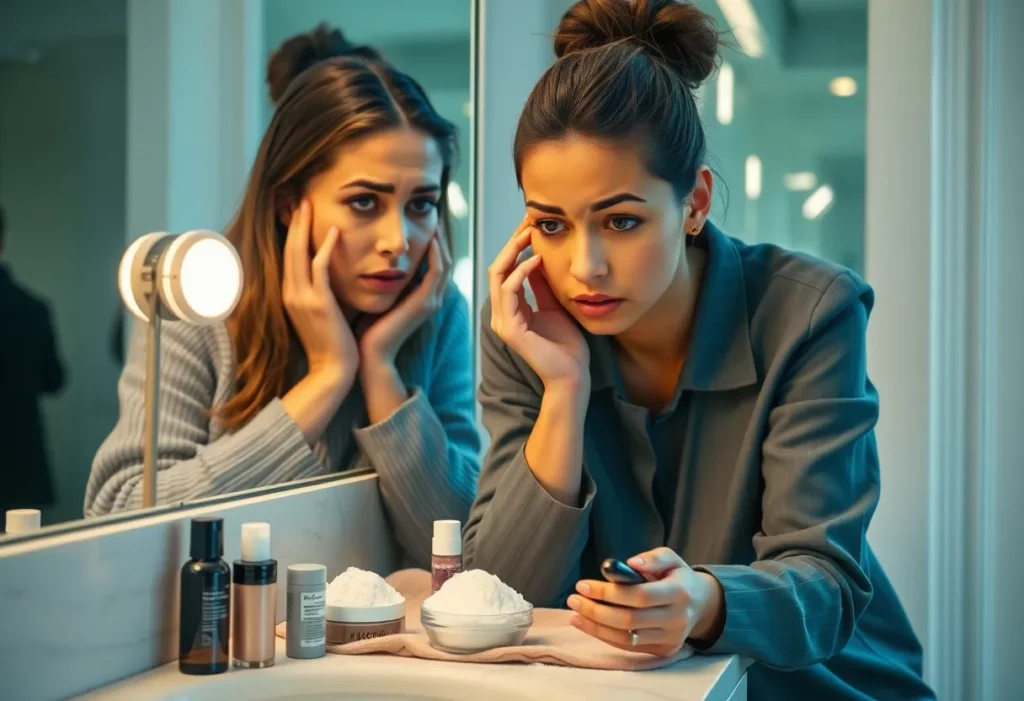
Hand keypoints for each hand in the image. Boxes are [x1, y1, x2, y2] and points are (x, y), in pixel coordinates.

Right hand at [282, 199, 358, 387]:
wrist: (332, 371)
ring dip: (304, 227)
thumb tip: (332, 278)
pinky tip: (333, 230)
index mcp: (291, 296)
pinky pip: (318, 268)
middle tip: (300, 197)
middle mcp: (291, 294)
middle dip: (294, 223)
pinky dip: (324, 247)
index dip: (292, 233)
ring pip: (298, 254)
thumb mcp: (320, 314)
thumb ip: (322, 293)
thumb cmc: (332, 345)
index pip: (288, 257)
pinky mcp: (318, 304)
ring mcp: (302, 298)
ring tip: (308, 203)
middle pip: (288, 249)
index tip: (299, 213)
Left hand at [359, 231, 451, 367]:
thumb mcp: (382, 297)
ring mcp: (431, 301)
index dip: (434, 243)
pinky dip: (436, 253)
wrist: (370, 354)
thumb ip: (389, 282)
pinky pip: (436, 271)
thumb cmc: (369, 328)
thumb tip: (382, 261)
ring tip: (434, 220)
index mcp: (423, 297)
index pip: (436, 263)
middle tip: (434, 214)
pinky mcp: (424, 303)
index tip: (424, 222)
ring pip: (445, 263)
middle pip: (445, 260)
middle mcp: (432, 298)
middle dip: (440, 237)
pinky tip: (430, 238)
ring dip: (441, 241)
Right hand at [488, 216, 588, 390]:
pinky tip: (536, 260)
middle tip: (529, 221)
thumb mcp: (554, 305)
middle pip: (497, 267)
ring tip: (531, 234)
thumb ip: (542, 285)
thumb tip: (538, 258)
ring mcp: (502, 322)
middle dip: (512, 241)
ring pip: (497, 275)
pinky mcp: (509, 329)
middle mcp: (501, 314)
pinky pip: (508, 291)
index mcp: (510, 309)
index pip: (505, 269)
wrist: (572, 375)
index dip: (516, 245)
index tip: (531, 224)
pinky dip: (520, 272)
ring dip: (514, 251)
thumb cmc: (566, 346)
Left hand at [567, 547, 724, 657]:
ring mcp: (671, 639)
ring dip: (595, 626)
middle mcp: (677, 619)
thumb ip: (652, 558)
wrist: (701, 605)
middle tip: (573, 599)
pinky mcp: (663, 651)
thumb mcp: (670, 558)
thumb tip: (630, 564)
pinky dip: (604, 636)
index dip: (608, 592)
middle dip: (596, 610)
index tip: (583, 585)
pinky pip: (629, 647)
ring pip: (626, 637)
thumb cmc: (677, 577)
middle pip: (630, 619)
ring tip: (575, 613)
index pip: (639, 595)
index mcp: (679, 592)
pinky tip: (586, 624)